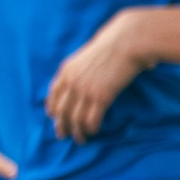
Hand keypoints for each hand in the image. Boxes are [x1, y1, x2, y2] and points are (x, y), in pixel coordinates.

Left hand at [46, 11, 149, 141]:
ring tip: (80, 139)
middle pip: (61, 110)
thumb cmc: (113, 45)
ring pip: (75, 118)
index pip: (53, 94)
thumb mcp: (87, 55)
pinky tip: (94, 131)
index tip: (54, 117)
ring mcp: (85, 90)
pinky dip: (91, 128)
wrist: (127, 40)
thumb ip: (81, 69)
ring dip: (76, 131)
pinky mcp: (101, 96)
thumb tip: (84, 81)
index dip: (52, 108)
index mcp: (66, 70)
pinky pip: (91, 118)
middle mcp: (71, 81)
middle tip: (62, 135)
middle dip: (61, 125)